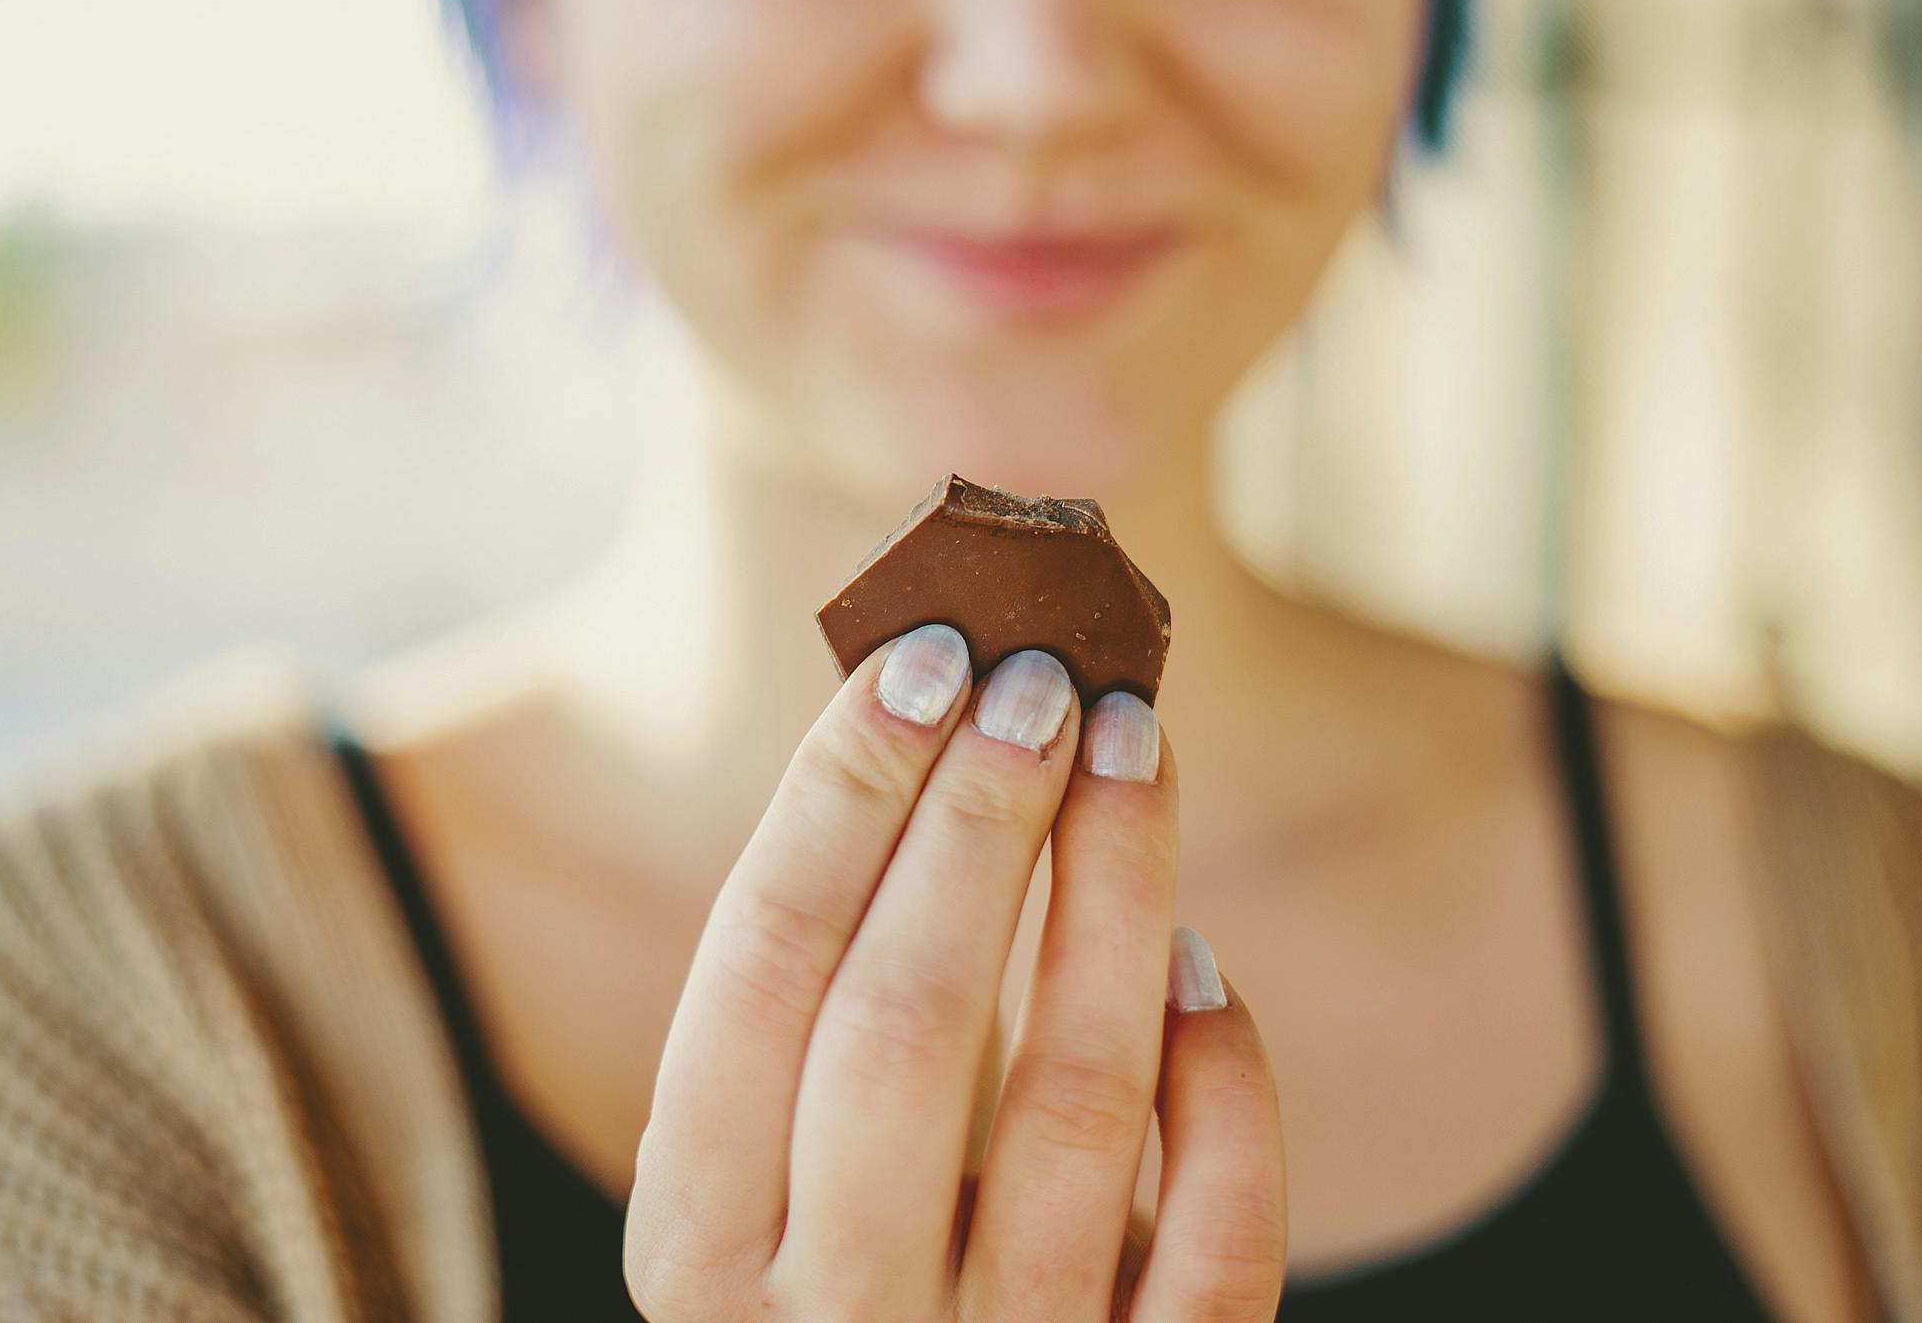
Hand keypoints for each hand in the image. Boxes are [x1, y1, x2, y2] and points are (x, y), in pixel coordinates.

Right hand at [625, 623, 1287, 1321]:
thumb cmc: (853, 1270)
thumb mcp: (777, 1175)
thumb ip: (818, 1010)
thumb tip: (917, 717)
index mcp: (696, 1249)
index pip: (757, 975)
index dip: (839, 797)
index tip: (921, 659)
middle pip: (902, 1026)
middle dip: (976, 822)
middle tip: (1042, 676)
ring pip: (1075, 1109)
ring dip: (1112, 896)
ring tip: (1133, 750)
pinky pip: (1219, 1242)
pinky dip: (1225, 1089)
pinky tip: (1206, 970)